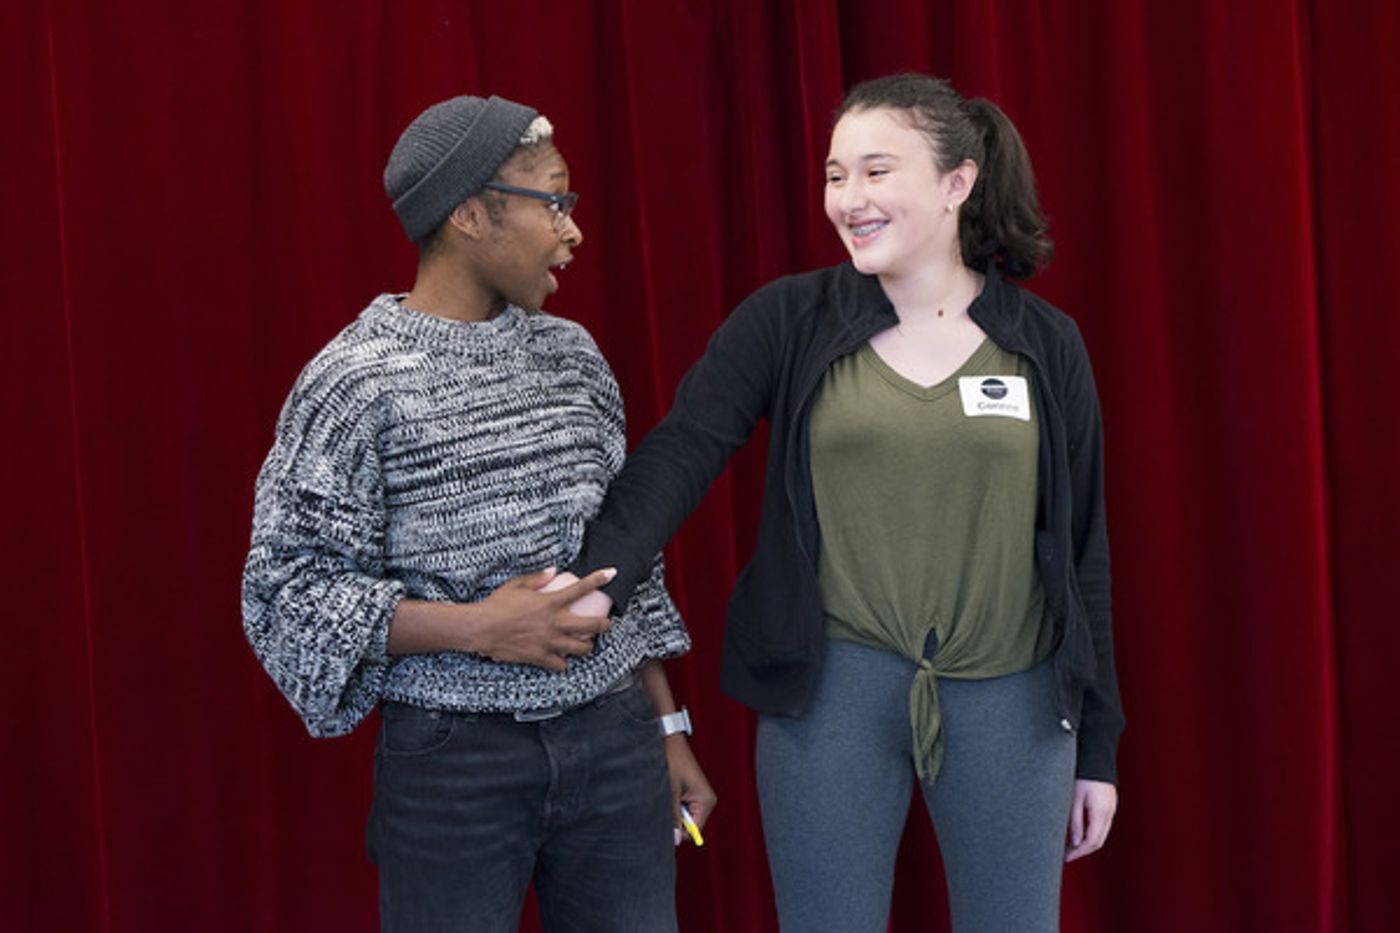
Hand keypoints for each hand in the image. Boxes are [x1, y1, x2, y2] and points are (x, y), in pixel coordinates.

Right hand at [469, 567, 613, 671]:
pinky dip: (564, 662)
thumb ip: (537, 578)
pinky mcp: (540, 657)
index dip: (599, 579)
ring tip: (587, 644)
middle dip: (604, 625)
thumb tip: (553, 570)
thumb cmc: (496, 605)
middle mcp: (554, 623)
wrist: (481, 628)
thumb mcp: (517, 585)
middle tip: (605, 624)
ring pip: (581, 649)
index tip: (611, 574)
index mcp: (550, 602)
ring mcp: (549, 642)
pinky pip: (561, 665)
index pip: (581, 588)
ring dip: (587, 646)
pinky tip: (563, 658)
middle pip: (592, 626)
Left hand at [664, 734, 716, 845]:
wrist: (671, 742)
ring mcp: (700, 797)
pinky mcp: (692, 793)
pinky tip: (669, 792)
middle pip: (690, 825)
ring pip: (684, 817)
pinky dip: (673, 804)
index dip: (679, 832)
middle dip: (675, 820)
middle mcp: (706, 800)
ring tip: (666, 794)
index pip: (695, 831)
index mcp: (706, 801)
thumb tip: (676, 840)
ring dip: (672, 811)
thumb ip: (673, 818)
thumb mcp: (670, 792)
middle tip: (664, 805)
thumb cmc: (673, 762)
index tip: (665, 824)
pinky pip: (683, 808)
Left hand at [1065, 778, 1116, 861]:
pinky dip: (1092, 832)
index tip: (1067, 858)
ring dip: (1087, 842)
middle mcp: (1109, 814)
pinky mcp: (1109, 805)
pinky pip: (1102, 825)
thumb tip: (1075, 843)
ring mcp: (1111, 809)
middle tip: (1067, 854)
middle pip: (1098, 841)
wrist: (1096, 758)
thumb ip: (1075, 822)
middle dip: (1083, 850)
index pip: (1091, 842)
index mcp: (1101, 813)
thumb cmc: (1083, 775)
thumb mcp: (1074, 799)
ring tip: (1070, 845)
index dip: (1079, 853)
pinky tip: (1080, 832)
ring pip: (1101, 834)